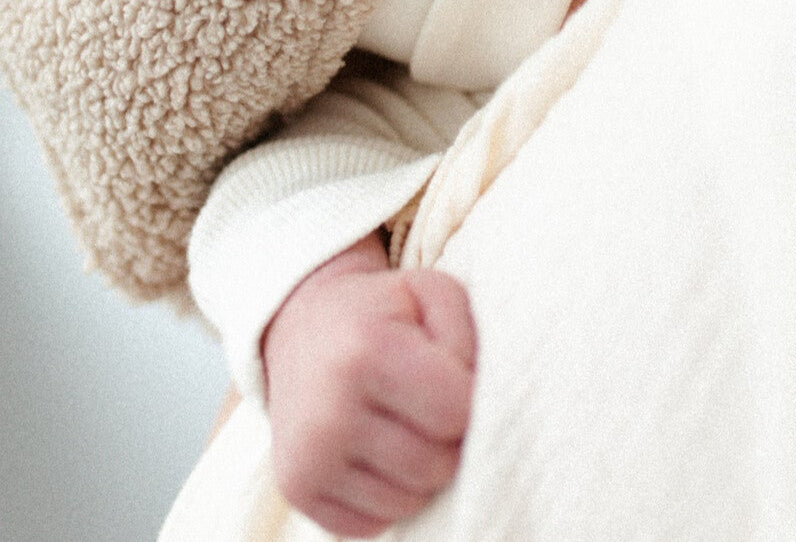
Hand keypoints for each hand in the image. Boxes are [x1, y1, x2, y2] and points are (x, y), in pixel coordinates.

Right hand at [262, 232, 475, 537]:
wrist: (302, 328)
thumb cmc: (384, 312)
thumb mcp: (432, 292)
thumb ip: (467, 337)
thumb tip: (482, 403)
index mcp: (368, 351)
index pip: (454, 413)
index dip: (472, 401)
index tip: (461, 382)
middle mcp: (331, 412)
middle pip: (436, 466)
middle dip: (451, 440)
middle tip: (437, 407)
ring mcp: (309, 458)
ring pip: (409, 502)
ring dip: (423, 472)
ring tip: (408, 426)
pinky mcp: (298, 490)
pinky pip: (374, 523)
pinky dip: (390, 494)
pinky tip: (380, 451)